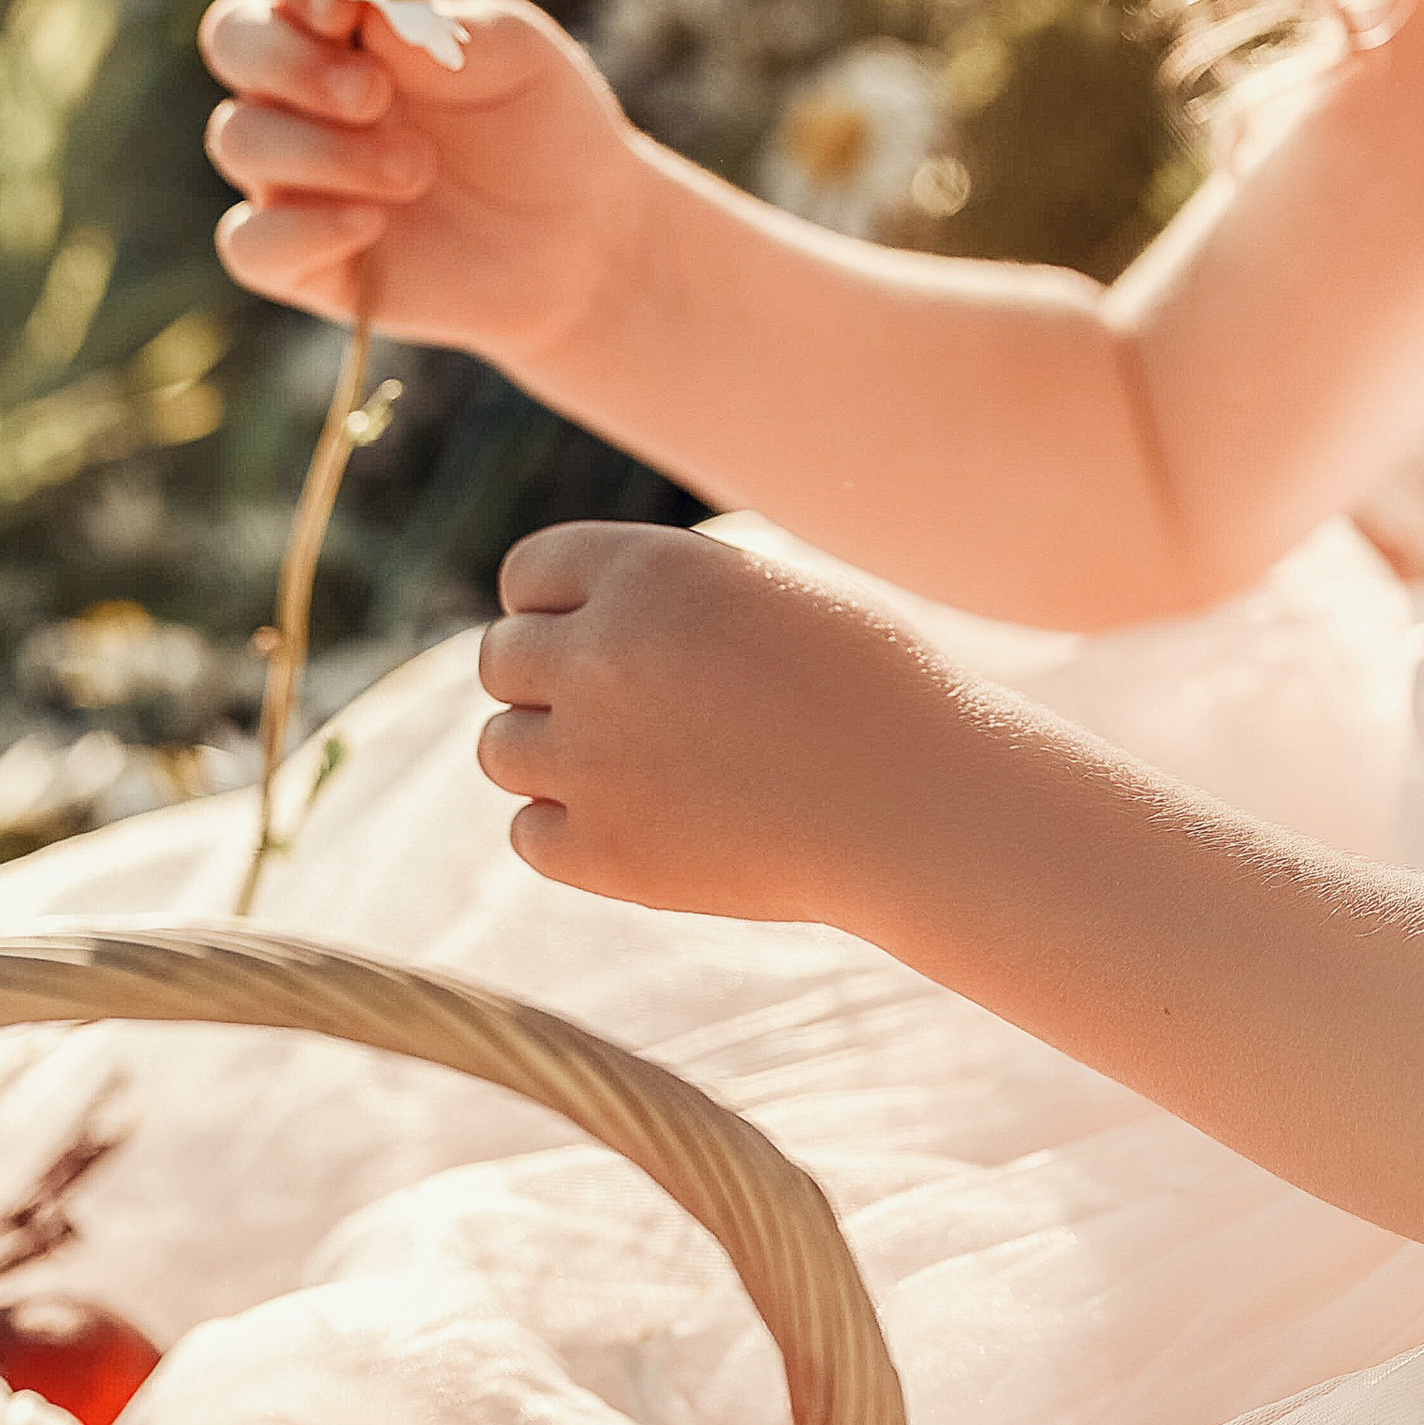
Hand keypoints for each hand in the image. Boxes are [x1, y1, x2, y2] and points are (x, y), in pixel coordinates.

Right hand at [201, 0, 645, 370]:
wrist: (583, 236)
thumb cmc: (543, 123)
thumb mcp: (516, 54)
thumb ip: (434, 22)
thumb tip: (355, 2)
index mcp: (354, 18)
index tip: (340, 8)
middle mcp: (308, 86)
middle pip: (232, 40)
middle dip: (289, 62)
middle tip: (372, 94)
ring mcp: (297, 170)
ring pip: (238, 138)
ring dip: (320, 151)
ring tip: (415, 169)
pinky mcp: (304, 256)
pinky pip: (249, 244)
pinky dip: (296, 231)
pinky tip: (369, 225)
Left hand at [474, 522, 954, 918]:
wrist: (922, 802)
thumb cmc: (869, 686)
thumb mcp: (766, 593)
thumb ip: (664, 595)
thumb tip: (577, 616)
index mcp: (649, 571)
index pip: (527, 573)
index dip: (561, 603)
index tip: (605, 632)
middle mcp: (600, 655)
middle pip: (501, 660)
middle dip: (550, 679)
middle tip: (627, 707)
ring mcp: (591, 759)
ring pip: (501, 749)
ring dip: (552, 754)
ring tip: (637, 765)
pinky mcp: (601, 853)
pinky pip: (530, 833)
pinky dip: (572, 831)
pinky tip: (646, 821)